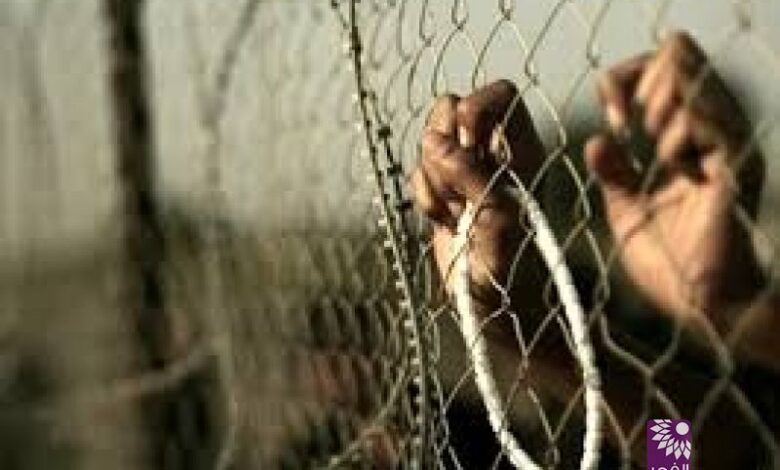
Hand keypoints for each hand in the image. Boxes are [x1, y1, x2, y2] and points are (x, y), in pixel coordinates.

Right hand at [410, 80, 545, 308]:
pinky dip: (424, 198)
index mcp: (523, 151)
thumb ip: (477, 182)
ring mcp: (465, 172)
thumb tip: (445, 149)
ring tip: (454, 212)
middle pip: (452, 109)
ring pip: (430, 140)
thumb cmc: (511, 272)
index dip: (476, 109)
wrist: (495, 308)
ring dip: (432, 177)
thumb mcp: (501, 226)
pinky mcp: (442, 191)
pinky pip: (417, 172)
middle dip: (443, 148)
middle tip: (458, 191)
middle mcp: (494, 154)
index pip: (500, 94)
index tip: (469, 146)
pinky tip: (444, 222)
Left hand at [587, 31, 763, 327]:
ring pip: (692, 72)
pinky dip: (677, 132)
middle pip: (679, 51)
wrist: (704, 307)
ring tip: (652, 143)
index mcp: (687, 138)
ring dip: (657, 102)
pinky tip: (670, 159)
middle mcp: (712, 132)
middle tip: (632, 126)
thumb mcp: (627, 210)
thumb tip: (597, 140)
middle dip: (641, 80)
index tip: (613, 121)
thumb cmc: (672, 265)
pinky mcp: (735, 170)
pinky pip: (709, 120)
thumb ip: (614, 173)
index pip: (660, 65)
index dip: (622, 80)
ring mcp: (727, 146)